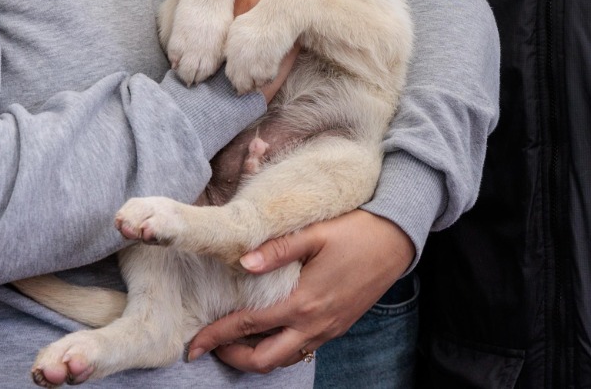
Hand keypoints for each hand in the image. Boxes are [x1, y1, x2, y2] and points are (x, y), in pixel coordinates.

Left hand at [183, 210, 415, 371]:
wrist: (397, 240)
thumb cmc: (356, 231)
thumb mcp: (316, 233)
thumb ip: (277, 249)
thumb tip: (241, 261)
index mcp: (304, 301)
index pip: (249, 326)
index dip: (217, 336)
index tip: (193, 344)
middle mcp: (315, 324)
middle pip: (264, 360)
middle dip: (232, 358)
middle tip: (210, 345)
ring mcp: (328, 329)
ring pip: (284, 360)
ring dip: (256, 357)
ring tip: (234, 342)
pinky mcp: (338, 327)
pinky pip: (302, 350)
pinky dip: (279, 350)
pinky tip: (268, 333)